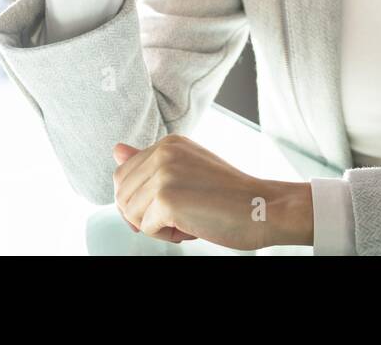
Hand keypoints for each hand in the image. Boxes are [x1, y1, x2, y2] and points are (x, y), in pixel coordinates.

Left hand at [112, 137, 313, 250]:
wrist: (264, 207)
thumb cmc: (229, 195)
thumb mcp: (187, 170)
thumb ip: (149, 161)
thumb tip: (116, 150)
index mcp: (168, 143)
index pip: (123, 175)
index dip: (141, 199)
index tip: (173, 203)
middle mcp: (163, 152)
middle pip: (121, 196)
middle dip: (144, 214)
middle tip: (182, 214)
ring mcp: (164, 174)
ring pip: (130, 214)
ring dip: (157, 226)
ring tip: (189, 218)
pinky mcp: (166, 199)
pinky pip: (146, 230)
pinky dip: (168, 237)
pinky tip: (194, 226)